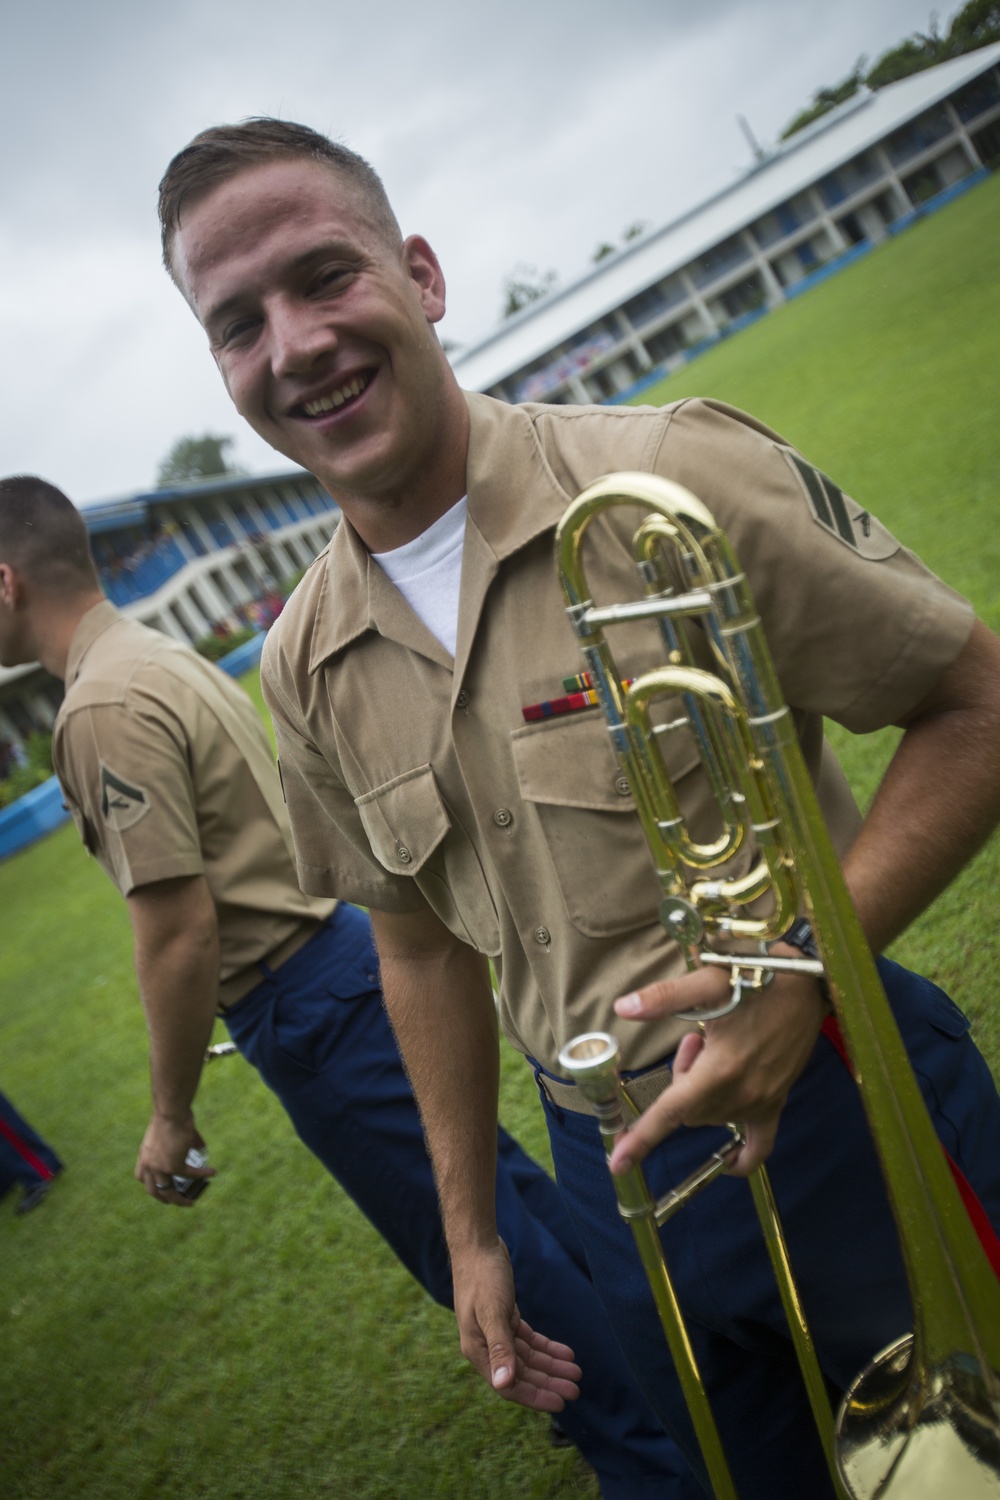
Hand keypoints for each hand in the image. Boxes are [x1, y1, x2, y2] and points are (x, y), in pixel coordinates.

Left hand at [134, 1111, 214, 1206]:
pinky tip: (212, 1173)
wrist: (171, 1112)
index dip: (151, 1184)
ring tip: (190, 1202)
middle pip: (154, 1190)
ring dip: (180, 1200)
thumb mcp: (173, 1132)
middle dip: (164, 1199)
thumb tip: (200, 1148)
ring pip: (169, 1192)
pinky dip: (202, 1175)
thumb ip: (184, 1142)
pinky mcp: (175, 1166)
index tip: (160, 1186)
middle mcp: (149, 1164)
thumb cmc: (172, 1115)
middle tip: (174, 1201)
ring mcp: (160, 1167)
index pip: (142, 1177)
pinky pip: (190, 1175)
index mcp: (145, 1155)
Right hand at [452, 1238, 580, 1410]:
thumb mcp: (492, 1312)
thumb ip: (499, 1348)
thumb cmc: (482, 1277)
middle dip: (548, 1382)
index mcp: (478, 1350)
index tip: (560, 1402)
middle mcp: (487, 1346)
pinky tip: (565, 1352)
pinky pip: (528, 1340)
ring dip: (551, 1365)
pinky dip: (546, 1347)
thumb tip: (503, 1384)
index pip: (509, 1385)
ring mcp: (496, 1332)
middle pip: (522, 1374)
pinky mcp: (505, 1318)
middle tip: (576, 1389)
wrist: (477, 1245)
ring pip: (528, 1358)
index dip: (534, 1396)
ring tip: (576, 1372)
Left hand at [610, 952, 827, 1176]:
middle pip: (687, 1110)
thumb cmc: (758, 979)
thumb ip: (665, 997)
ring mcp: (762, 1101)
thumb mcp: (708, 982)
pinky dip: (740, 1156)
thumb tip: (623, 1008)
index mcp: (720, 1069)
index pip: (670, 1112)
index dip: (641, 1138)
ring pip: (711, 1116)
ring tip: (714, 1049)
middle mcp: (741, 1093)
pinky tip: (728, 1160)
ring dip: (700, 1093)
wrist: (808, 986)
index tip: (618, 1163)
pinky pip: (758, 1145)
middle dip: (679, 1082)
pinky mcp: (777, 1102)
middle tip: (695, 1042)